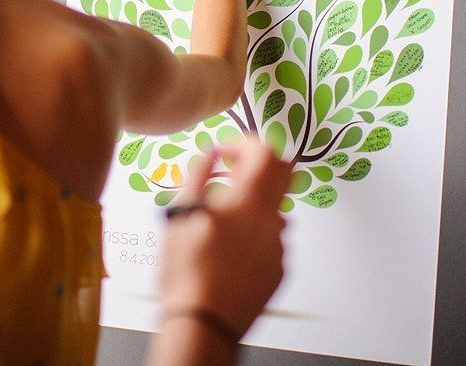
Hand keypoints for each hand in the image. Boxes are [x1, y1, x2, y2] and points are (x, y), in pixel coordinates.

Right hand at [158, 140, 291, 339]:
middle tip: (234, 171)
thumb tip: (209, 154)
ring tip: (223, 215)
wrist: (202, 322)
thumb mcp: (181, 215)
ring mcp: (278, 246)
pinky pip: (272, 239)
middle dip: (259, 165)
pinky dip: (255, 232)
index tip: (227, 150)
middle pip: (284, 172)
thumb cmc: (187, 274)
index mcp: (248, 202)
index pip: (265, 152)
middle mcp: (270, 220)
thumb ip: (198, 175)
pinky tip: (229, 247)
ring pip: (276, 208)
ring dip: (255, 201)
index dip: (244, 143)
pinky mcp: (278, 269)